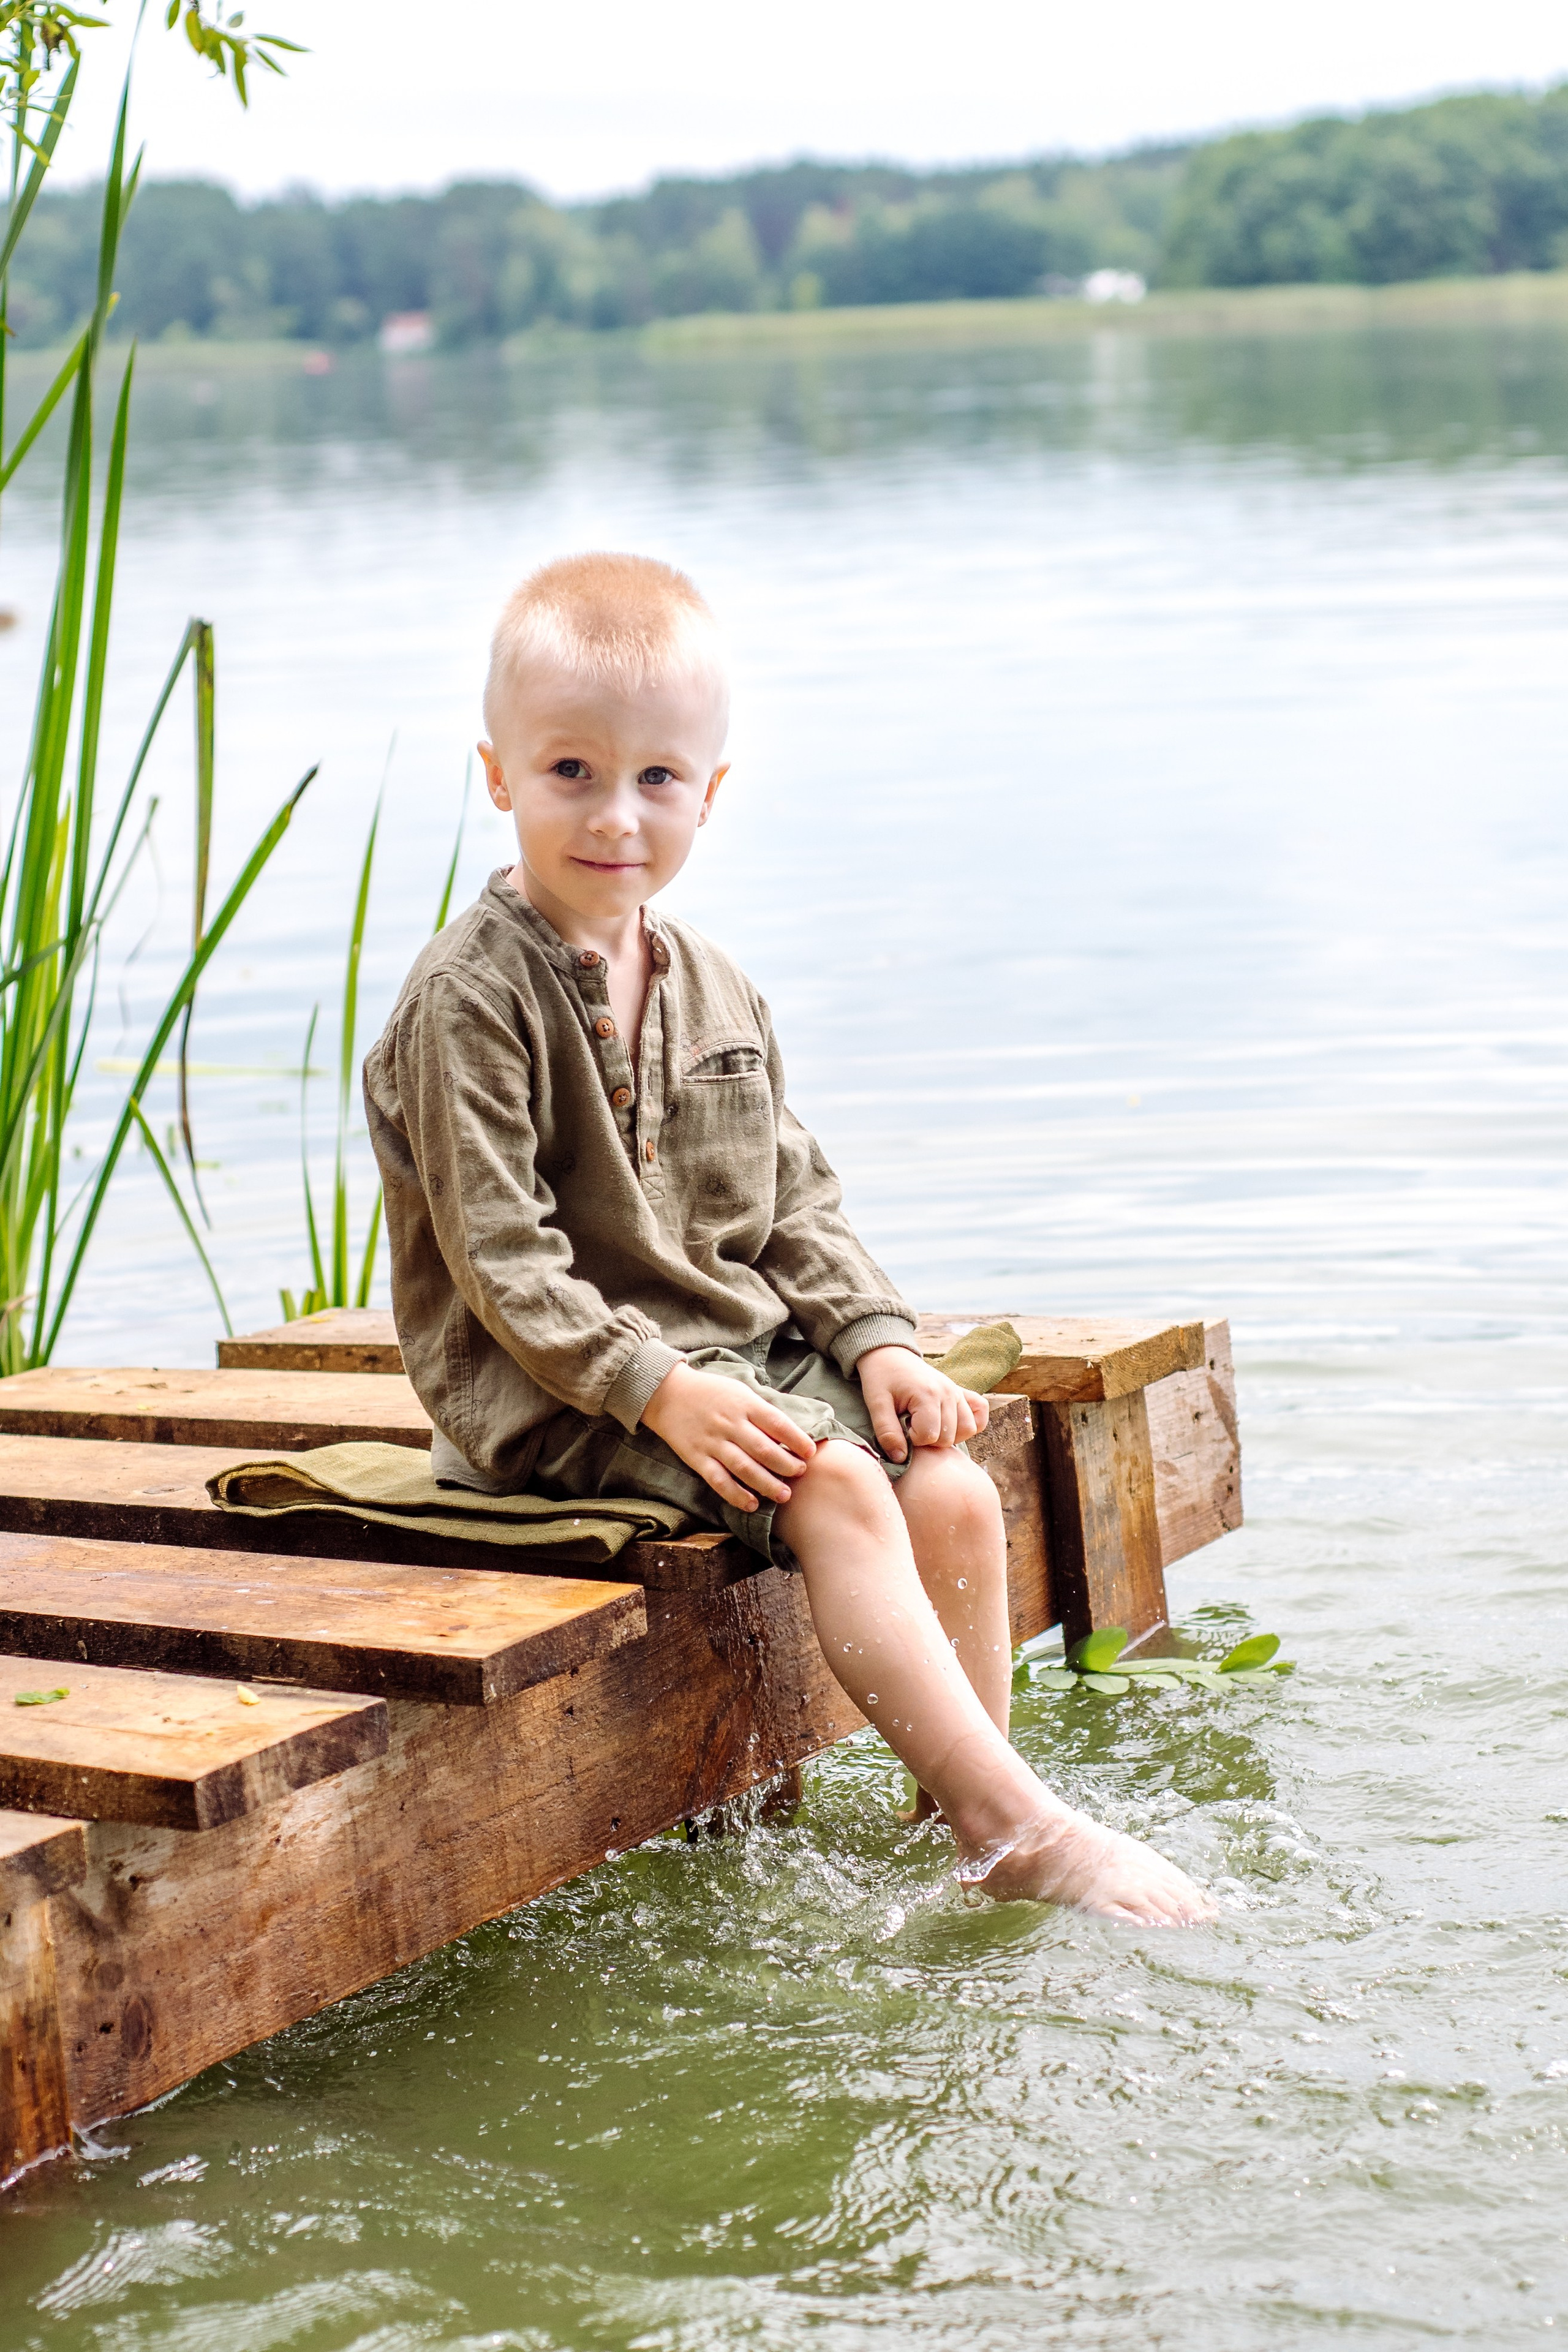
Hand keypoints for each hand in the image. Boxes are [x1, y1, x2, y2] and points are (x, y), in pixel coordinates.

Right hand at [641, 1361, 816, 1512]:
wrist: (667, 1393)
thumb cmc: (710, 1392)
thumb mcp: (739, 1390)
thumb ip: (761, 1410)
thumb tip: (791, 1432)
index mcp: (744, 1404)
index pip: (777, 1423)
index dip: (797, 1440)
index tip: (810, 1452)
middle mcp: (730, 1423)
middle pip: (764, 1449)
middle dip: (786, 1465)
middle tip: (801, 1475)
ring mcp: (712, 1442)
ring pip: (744, 1468)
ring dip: (766, 1483)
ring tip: (783, 1495)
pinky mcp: (697, 1458)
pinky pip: (718, 1480)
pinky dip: (735, 1494)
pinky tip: (751, 1504)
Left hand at [855, 1345, 988, 1462]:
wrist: (889, 1354)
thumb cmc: (881, 1378)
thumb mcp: (876, 1405)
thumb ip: (887, 1433)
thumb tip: (900, 1459)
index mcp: (927, 1395)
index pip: (930, 1436)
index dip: (913, 1439)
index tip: (901, 1427)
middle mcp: (948, 1393)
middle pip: (949, 1438)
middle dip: (928, 1440)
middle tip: (911, 1427)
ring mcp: (957, 1392)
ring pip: (967, 1430)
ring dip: (948, 1436)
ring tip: (928, 1427)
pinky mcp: (961, 1391)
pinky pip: (980, 1412)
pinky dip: (971, 1423)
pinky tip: (951, 1424)